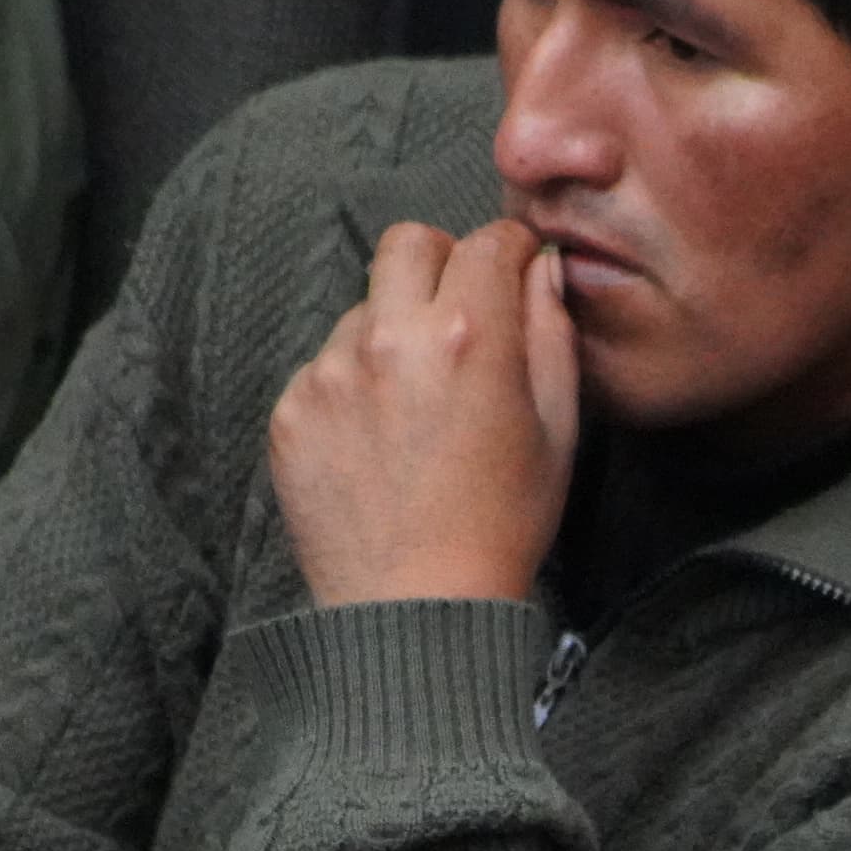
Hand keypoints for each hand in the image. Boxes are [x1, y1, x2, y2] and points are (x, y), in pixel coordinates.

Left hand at [268, 218, 579, 608]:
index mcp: (467, 336)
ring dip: (392, 332)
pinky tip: (380, 442)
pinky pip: (325, 366)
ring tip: (417, 406)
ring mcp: (330, 372)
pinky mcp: (292, 409)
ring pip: (363, 307)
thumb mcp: (558, 431)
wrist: (417, 607)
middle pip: (408, 243)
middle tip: (460, 312)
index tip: (515, 272)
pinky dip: (354, 387)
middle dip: (442, 262)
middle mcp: (389, 338)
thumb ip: (552, 334)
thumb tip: (540, 271)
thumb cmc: (502, 527)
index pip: (487, 242)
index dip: (510, 252)